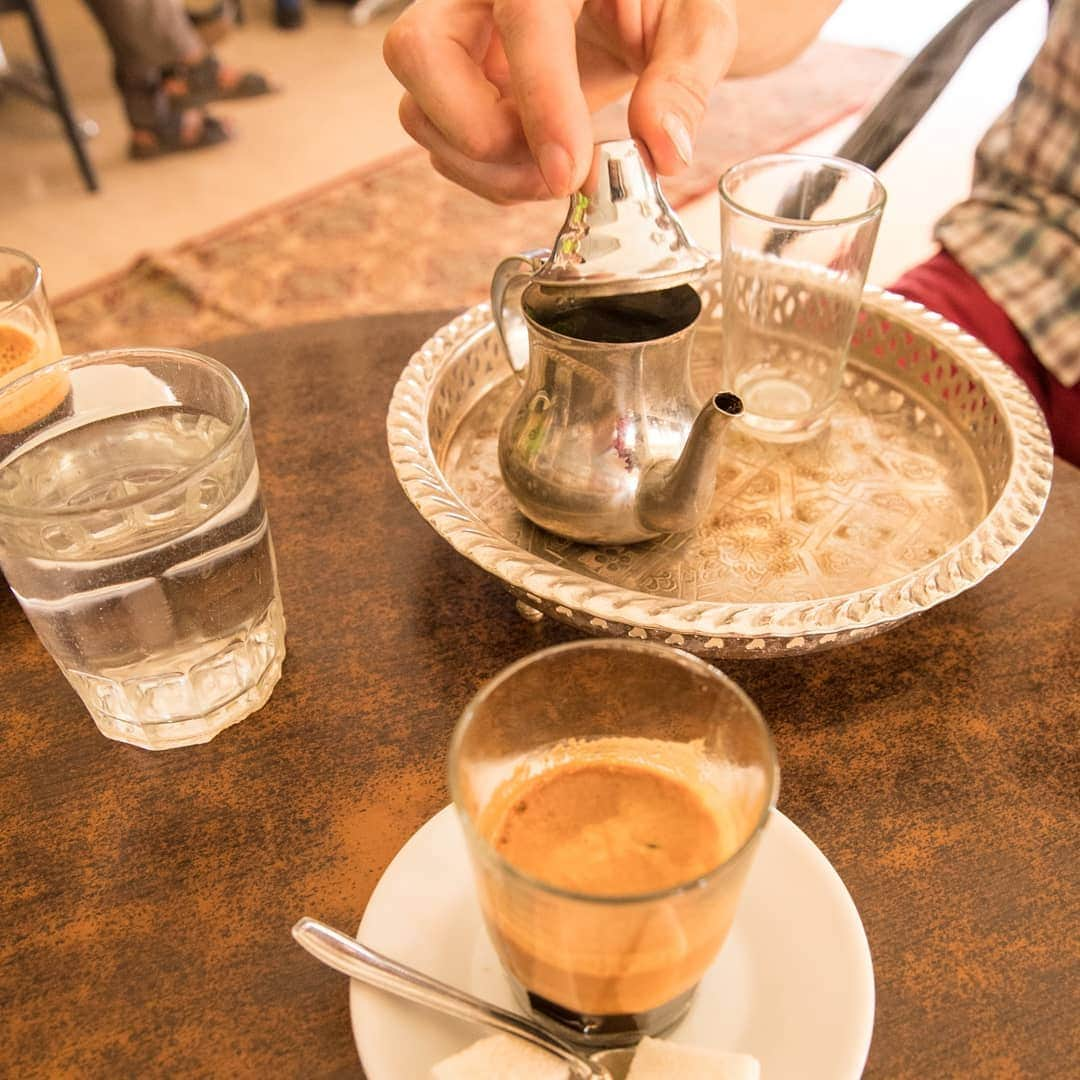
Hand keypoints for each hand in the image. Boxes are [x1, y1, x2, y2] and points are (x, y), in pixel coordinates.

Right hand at [383, 0, 737, 202]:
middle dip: (480, 134)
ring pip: (419, 111)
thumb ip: (685, 77)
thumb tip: (664, 148)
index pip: (520, 14)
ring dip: (484, 168)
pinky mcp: (453, 85)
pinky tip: (538, 168)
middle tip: (552, 169)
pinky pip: (441, 143)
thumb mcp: (694, 21)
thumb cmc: (659, 0)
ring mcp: (455, 38)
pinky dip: (487, 176)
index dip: (541, 98)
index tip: (569, 171)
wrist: (627, 4)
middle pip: (417, 52)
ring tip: (554, 173)